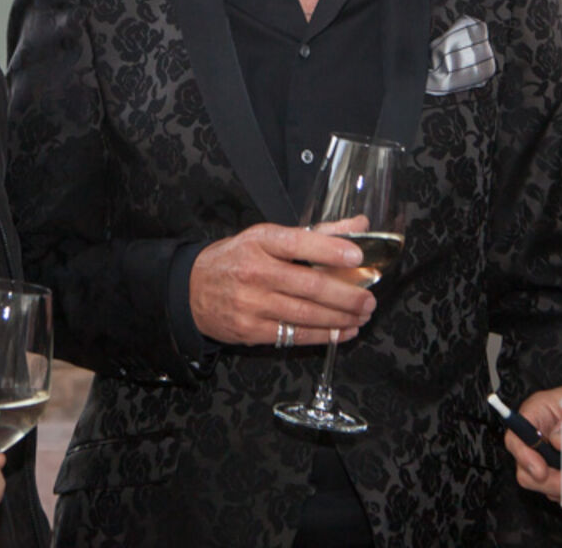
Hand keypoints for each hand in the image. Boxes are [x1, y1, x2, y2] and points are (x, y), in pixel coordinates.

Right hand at [189, 218, 376, 345]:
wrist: (192, 289)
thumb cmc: (237, 259)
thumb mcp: (268, 237)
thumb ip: (317, 234)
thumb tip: (359, 227)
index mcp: (260, 242)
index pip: (298, 243)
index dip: (329, 250)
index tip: (356, 256)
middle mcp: (255, 271)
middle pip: (308, 285)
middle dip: (345, 295)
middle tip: (368, 299)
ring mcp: (252, 304)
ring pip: (305, 313)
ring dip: (339, 318)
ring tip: (361, 315)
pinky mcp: (250, 330)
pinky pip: (294, 335)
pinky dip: (323, 335)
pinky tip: (342, 331)